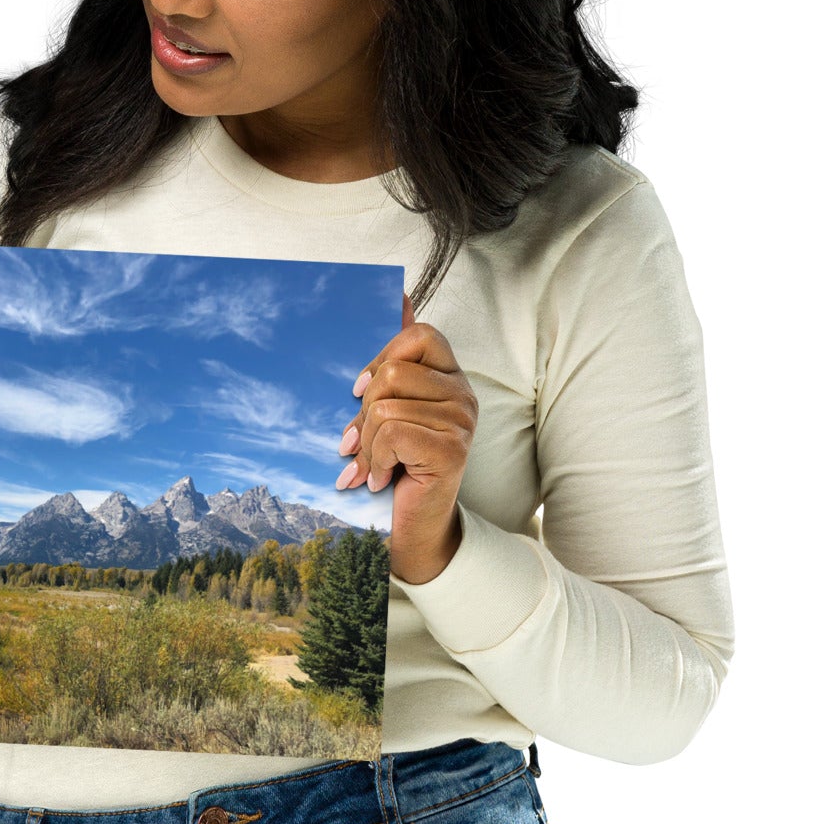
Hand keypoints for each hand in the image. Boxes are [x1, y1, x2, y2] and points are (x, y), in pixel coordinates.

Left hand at [335, 290, 476, 584]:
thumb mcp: (388, 409)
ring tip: (373, 466)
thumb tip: (399, 295)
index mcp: (449, 378)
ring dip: (367, 444)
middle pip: (394, 373)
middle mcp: (464, 394)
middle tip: (360, 442)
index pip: (419, 334)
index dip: (382, 358)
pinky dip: (374, 460)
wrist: (413, 529)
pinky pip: (392, 432)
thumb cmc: (397, 466)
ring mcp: (462, 421)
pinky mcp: (452, 449)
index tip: (360, 392)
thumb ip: (395, 359)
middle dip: (364, 412)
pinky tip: (380, 479)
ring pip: (386, 406)